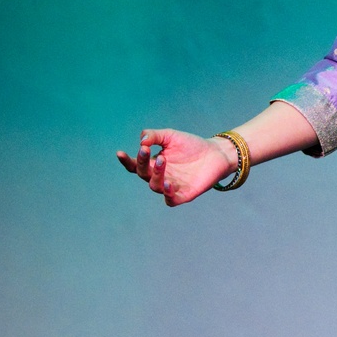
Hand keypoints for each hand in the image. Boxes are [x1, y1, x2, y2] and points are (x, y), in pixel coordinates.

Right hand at [116, 128, 235, 206]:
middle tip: (146, 150)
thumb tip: (141, 139)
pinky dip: (168, 195)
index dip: (126, 161)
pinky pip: (171, 200)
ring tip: (162, 161)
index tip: (120, 152)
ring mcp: (171, 186)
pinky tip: (169, 184)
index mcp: (153, 164)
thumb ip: (154, 136)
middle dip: (142, 163)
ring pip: (155, 186)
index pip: (135, 165)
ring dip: (156, 175)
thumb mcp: (170, 136)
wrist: (216, 153)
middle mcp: (160, 177)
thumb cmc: (191, 145)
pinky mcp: (185, 195)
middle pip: (143, 174)